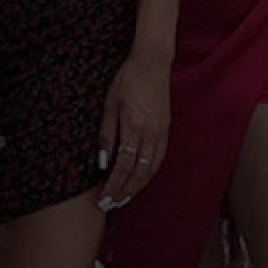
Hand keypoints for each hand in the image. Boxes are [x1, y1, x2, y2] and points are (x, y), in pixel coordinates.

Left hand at [96, 48, 169, 208]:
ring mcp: (160, 132)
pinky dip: (150, 173)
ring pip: (151, 169)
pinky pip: (159, 158)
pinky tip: (142, 178)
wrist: (153, 62)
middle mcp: (149, 134)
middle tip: (112, 205)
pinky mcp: (166, 128)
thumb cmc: (127, 79)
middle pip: (138, 173)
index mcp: (133, 128)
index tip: (104, 199)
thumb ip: (106, 134)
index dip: (113, 186)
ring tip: (125, 197)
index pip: (123, 167)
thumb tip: (102, 162)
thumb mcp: (110, 103)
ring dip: (138, 187)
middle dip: (125, 192)